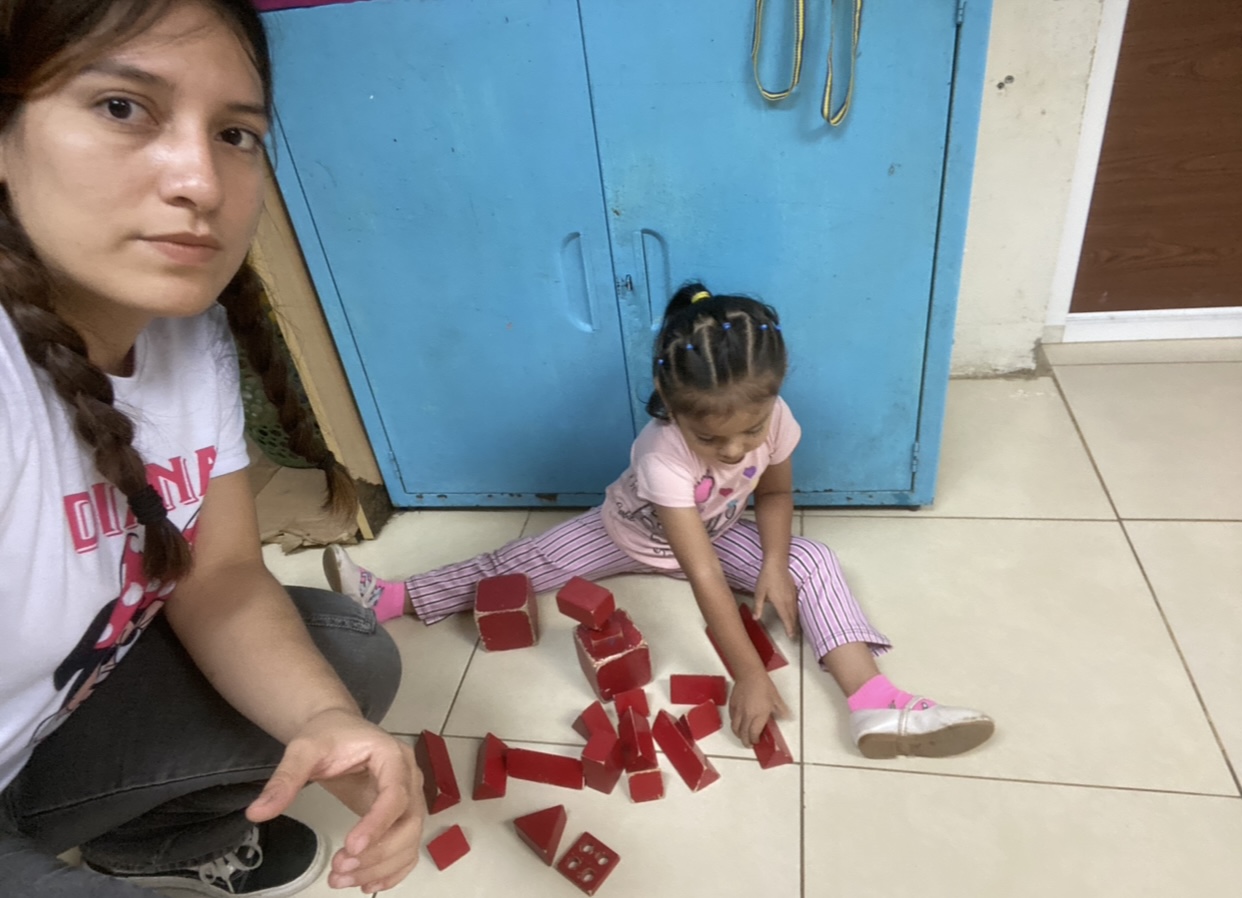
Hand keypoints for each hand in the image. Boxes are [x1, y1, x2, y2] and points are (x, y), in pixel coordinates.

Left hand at [246, 708, 425, 892]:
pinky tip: (367, 884)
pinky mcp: (402, 815)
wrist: (339, 730)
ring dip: (381, 867)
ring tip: (341, 879)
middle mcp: (409, 778)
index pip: (395, 794)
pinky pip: (408, 846)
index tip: (351, 848)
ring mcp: (410, 798)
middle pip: (409, 822)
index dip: (377, 823)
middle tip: (339, 869)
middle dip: (378, 853)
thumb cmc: (327, 735)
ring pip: (410, 840)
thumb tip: (257, 813)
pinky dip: (393, 870)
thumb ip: (285, 779)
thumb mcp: (303, 750)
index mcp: (392, 756)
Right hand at [728, 671, 789, 746]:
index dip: (754, 740)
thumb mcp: (776, 698)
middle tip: (749, 744)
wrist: (749, 674)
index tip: (757, 741)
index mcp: (758, 716)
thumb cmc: (764, 685)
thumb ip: (782, 710)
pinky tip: (738, 722)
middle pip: (743, 734)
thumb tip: (789, 717)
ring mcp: (738, 711)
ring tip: (742, 736)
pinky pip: (731, 719)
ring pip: (735, 728)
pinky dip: (735, 724)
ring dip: (738, 735)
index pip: (754, 734)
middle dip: (746, 742)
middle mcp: (747, 716)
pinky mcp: (732, 705)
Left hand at [753, 560, 798, 639]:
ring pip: (795, 610)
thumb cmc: (766, 578)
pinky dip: (796, 611)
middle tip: (794, 635)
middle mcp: (788, 601)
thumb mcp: (759, 593)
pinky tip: (795, 612)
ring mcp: (792, 595)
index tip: (791, 636)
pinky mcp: (793, 590)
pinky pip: (796, 604)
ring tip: (795, 627)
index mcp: (780, 603)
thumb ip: (758, 607)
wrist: (777, 563)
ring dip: (795, 619)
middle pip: (792, 617)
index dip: (789, 629)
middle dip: (793, 627)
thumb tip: (755, 618)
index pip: (786, 619)